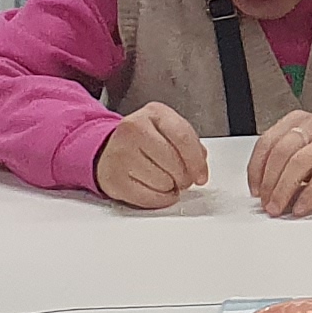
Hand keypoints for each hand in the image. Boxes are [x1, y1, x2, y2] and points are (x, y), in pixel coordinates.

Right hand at [94, 103, 211, 208]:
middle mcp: (133, 129)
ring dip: (169, 187)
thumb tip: (199, 166)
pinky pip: (148, 198)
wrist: (110, 149)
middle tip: (180, 177)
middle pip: (174, 163)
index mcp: (154, 113)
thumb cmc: (145, 140)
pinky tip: (155, 189)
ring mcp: (120, 153)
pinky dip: (158, 199)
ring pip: (163, 183)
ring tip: (162, 178)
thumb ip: (189, 144)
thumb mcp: (169, 129)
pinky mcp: (112, 178)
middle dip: (184, 177)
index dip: (197, 162)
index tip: (201, 176)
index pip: (183, 138)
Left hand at [247, 111, 311, 215]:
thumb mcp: (304, 146)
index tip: (255, 189)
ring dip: (283, 190)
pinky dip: (307, 196)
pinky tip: (300, 207)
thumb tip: (262, 186)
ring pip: (298, 164)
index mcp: (298, 120)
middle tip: (266, 202)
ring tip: (278, 207)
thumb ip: (283, 159)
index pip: (267, 141)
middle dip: (269, 182)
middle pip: (281, 152)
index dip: (256, 168)